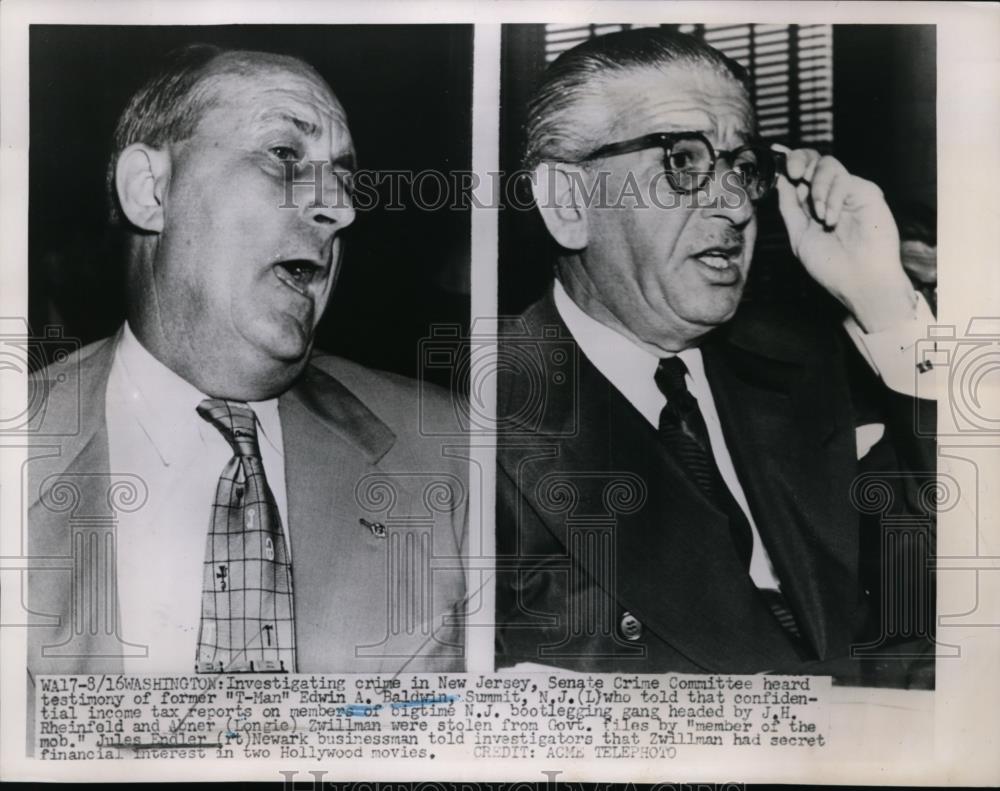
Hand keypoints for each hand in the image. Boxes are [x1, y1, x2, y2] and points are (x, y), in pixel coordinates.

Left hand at [773, 145, 915, 332]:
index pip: (801, 173)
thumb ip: (790, 207)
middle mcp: (831, 194)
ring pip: (828, 164)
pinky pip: (843, 180)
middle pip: (814, 159)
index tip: (774, 149)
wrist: (858, 281)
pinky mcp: (867, 192)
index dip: (788, 159)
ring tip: (819, 216)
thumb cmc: (830, 265)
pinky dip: (831, 199)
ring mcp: (849, 192)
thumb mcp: (799, 235)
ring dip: (816, 187)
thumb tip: (779, 181)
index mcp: (814, 204)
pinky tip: (831, 220)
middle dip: (799, 159)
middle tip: (793, 173)